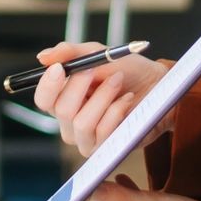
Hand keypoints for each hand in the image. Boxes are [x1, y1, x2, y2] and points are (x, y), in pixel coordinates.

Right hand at [30, 41, 170, 155]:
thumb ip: (70, 53)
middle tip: (97, 69)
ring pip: (82, 122)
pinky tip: (126, 100)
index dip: (48, 85)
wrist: (156, 84)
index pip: (43, 99)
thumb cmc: (127, 70)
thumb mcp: (96, 52)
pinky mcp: (106, 148)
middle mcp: (70, 122)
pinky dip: (116, 110)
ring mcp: (87, 138)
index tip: (60, 69)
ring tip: (117, 82)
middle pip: (61, 110)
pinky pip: (103, 131)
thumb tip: (43, 57)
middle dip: (80, 85)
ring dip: (103, 96)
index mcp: (63, 99)